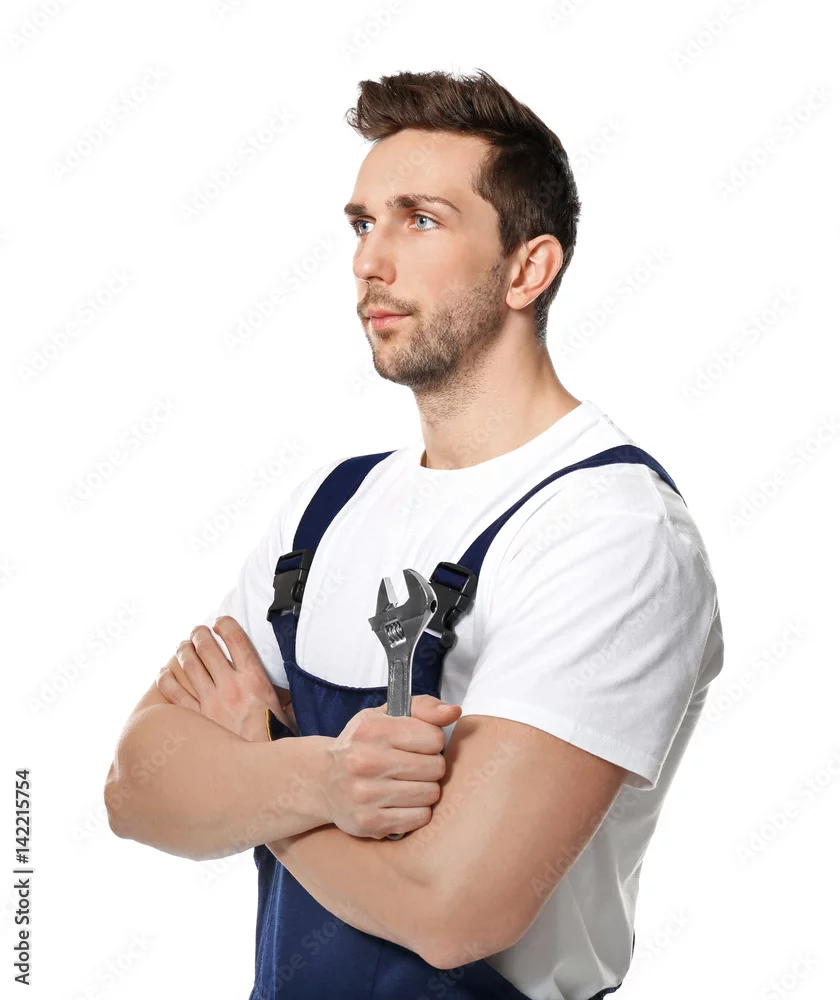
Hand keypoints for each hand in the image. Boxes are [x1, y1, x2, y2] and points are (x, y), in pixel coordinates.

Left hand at [157, 616, 292, 741]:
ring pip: (189, 665)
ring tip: (183, 646)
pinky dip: (166, 680)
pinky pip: (174, 694)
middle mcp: (230, 686)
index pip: (236, 639)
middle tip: (197, 631)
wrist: (260, 772)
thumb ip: (281, 693)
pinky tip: (164, 673)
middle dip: (199, 634)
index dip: (225, 624)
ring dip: (183, 651)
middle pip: (207, 648)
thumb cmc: (276, 739)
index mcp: (254, 679)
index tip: (220, 621)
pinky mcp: (196, 719)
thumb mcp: (286, 709)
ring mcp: (210, 702)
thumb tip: (286, 687)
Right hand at [325, 695, 461, 839]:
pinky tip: (402, 802)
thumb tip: (454, 712)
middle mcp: (366, 761)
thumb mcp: (385, 716)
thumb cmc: (362, 744)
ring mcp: (366, 794)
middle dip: (431, 766)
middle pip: (436, 767)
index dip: (432, 740)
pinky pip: (419, 818)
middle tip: (415, 766)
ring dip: (426, 789)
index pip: (434, 737)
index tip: (419, 744)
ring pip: (430, 794)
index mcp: (373, 730)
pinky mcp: (369, 821)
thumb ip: (423, 708)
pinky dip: (417, 811)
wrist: (322, 780)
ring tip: (408, 783)